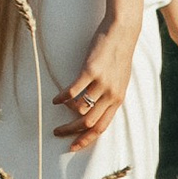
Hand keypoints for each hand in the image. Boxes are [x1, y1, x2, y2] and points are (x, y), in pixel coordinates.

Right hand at [54, 16, 138, 147]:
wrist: (123, 32)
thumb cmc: (118, 55)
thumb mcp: (119, 80)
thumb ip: (109, 95)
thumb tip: (92, 109)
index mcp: (118, 99)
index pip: (102, 127)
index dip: (86, 139)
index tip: (73, 146)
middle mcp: (111, 95)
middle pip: (89, 123)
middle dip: (71, 131)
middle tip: (57, 132)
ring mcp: (102, 83)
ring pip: (80, 109)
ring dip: (66, 113)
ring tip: (57, 109)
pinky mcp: (91, 71)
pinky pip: (73, 91)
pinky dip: (62, 98)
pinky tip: (55, 99)